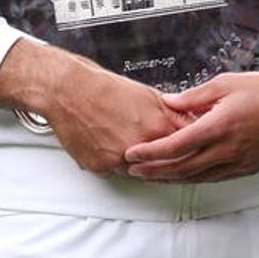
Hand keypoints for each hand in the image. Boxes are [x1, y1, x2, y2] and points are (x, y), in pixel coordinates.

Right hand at [0, 40, 189, 176]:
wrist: (67, 90)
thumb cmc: (103, 87)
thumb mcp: (147, 94)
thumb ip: (172, 113)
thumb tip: (190, 122)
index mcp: (156, 127)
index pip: (183, 150)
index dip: (182, 148)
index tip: (181, 147)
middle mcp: (139, 148)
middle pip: (160, 164)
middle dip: (158, 156)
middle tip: (144, 140)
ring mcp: (118, 161)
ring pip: (135, 169)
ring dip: (133, 159)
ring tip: (118, 133)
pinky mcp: (99, 168)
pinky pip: (112, 170)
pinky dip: (110, 159)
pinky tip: (103, 138)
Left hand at [123, 67, 258, 182]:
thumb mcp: (223, 83)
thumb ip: (192, 96)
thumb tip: (167, 103)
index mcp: (219, 126)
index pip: (176, 146)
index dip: (151, 153)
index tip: (132, 154)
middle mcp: (228, 149)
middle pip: (182, 168)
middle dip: (154, 171)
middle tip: (132, 171)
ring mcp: (239, 162)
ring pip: (197, 178)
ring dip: (171, 179)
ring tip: (151, 176)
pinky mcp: (248, 168)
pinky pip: (214, 178)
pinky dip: (194, 178)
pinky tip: (182, 175)